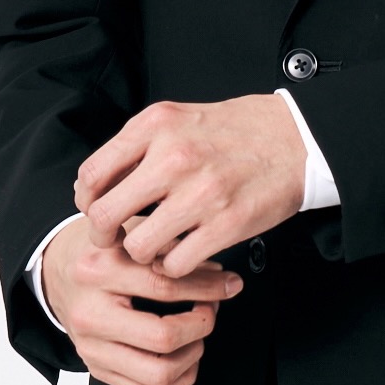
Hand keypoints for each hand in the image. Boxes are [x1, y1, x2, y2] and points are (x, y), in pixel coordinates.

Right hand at [40, 214, 243, 384]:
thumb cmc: (100, 251)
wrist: (56, 270)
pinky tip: (186, 353)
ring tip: (197, 331)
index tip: (230, 285)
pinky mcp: (96, 368)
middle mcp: (91, 314)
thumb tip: (217, 273)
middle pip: (163, 337)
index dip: (208, 288)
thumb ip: (172, 249)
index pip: (165, 286)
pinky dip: (180, 376)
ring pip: (159, 373)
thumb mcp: (130, 234)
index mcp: (99, 271)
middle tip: (211, 308)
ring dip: (193, 354)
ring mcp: (91, 347)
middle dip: (202, 324)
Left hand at [73, 94, 306, 276]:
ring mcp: (200, 193)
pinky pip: (175, 264)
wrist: (297, 139)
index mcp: (156, 126)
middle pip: (105, 215)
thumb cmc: (238, 131)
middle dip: (104, 236)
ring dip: (144, 253)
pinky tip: (185, 252)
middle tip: (117, 239)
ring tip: (159, 245)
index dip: (87, 202)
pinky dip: (175, 266)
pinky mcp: (226, 224)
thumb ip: (139, 146)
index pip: (92, 176)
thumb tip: (99, 185)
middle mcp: (174, 156)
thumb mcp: (180, 119)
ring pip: (138, 246)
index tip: (98, 209)